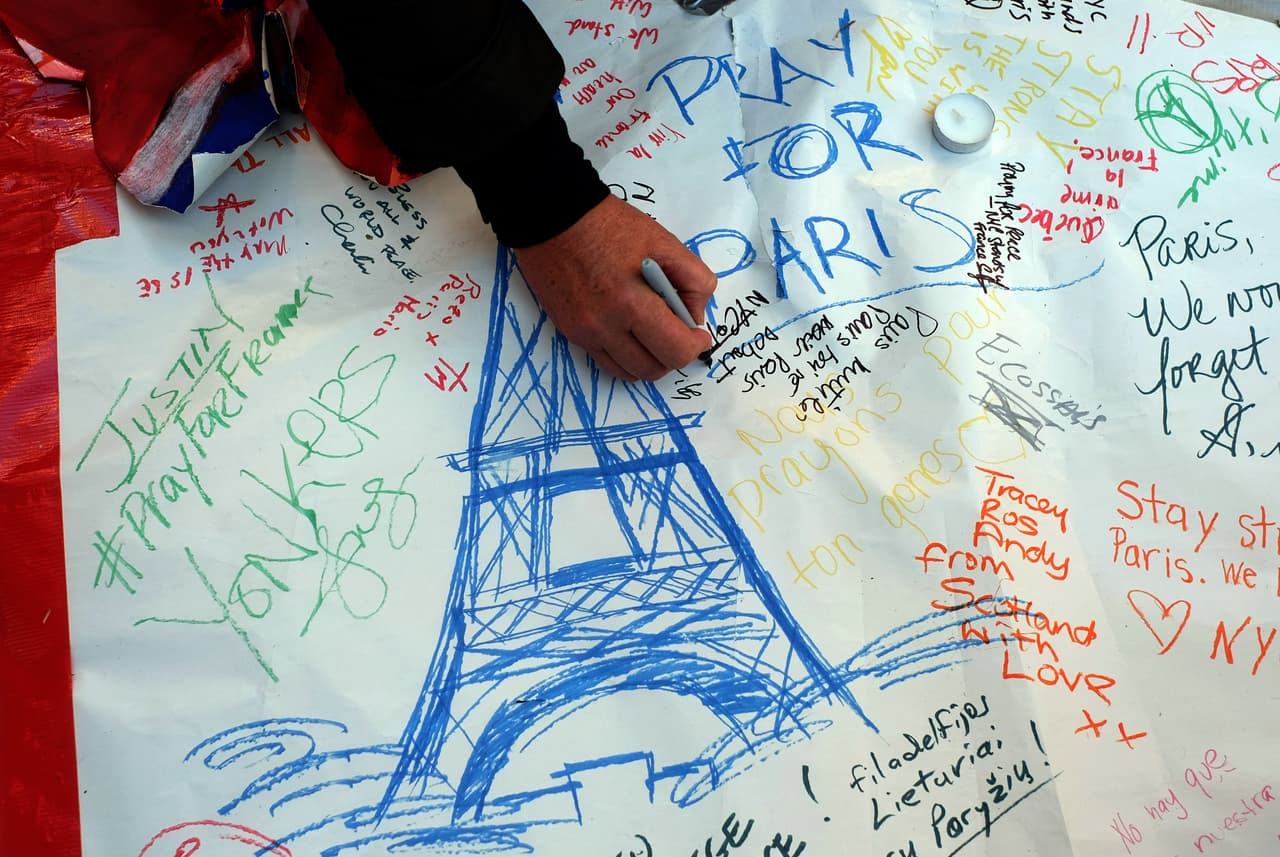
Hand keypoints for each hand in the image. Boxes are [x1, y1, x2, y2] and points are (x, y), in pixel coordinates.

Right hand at [514, 194, 715, 380]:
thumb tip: (694, 317)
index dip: (695, 347)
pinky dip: (624, 355)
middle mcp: (606, 325)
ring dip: (649, 360)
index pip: (675, 350)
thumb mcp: (664, 242)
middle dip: (674, 356)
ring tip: (653, 335)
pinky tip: (629, 332)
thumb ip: (693, 280)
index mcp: (633, 301)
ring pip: (628, 372)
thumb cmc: (610, 225)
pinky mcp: (570, 331)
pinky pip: (605, 361)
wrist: (553, 216)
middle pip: (652, 368)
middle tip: (678, 336)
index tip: (699, 336)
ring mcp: (585, 332)